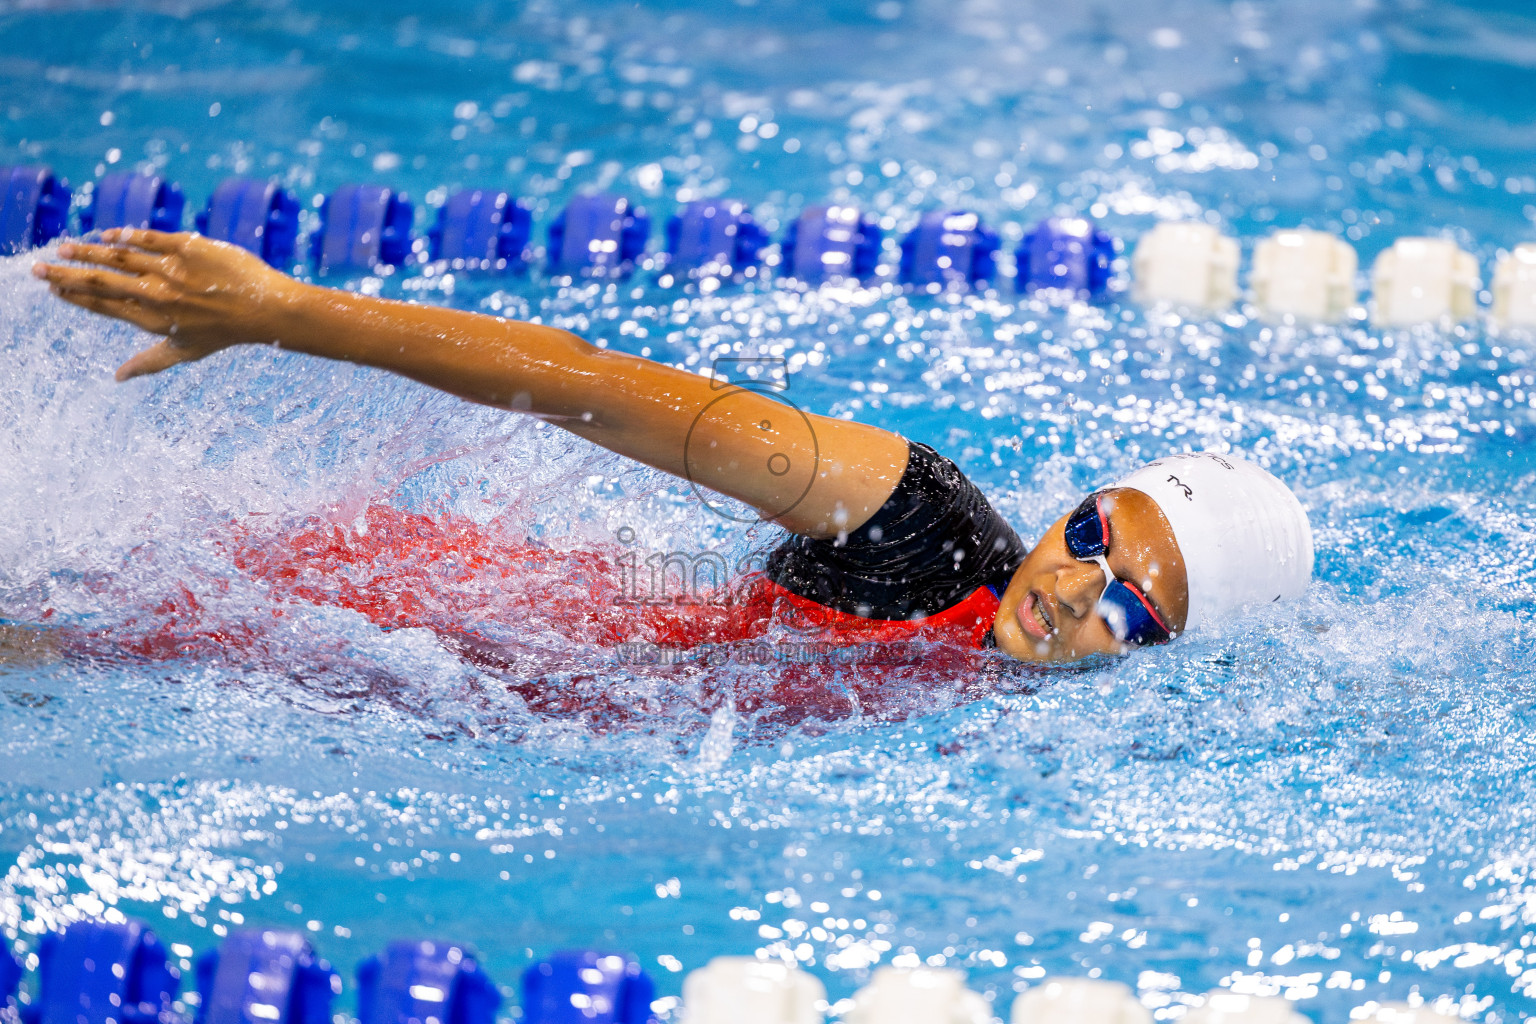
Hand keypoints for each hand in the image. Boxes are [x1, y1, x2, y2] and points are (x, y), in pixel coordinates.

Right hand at [33, 228, 303, 380]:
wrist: (267, 310)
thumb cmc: (225, 332)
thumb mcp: (185, 352)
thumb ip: (148, 363)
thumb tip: (117, 378)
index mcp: (154, 320)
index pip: (104, 305)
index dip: (74, 296)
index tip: (52, 287)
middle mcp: (159, 295)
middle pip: (102, 281)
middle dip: (66, 273)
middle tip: (39, 267)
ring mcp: (173, 270)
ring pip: (120, 255)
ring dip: (88, 250)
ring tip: (65, 245)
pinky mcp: (190, 247)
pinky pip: (149, 237)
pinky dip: (125, 235)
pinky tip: (108, 234)